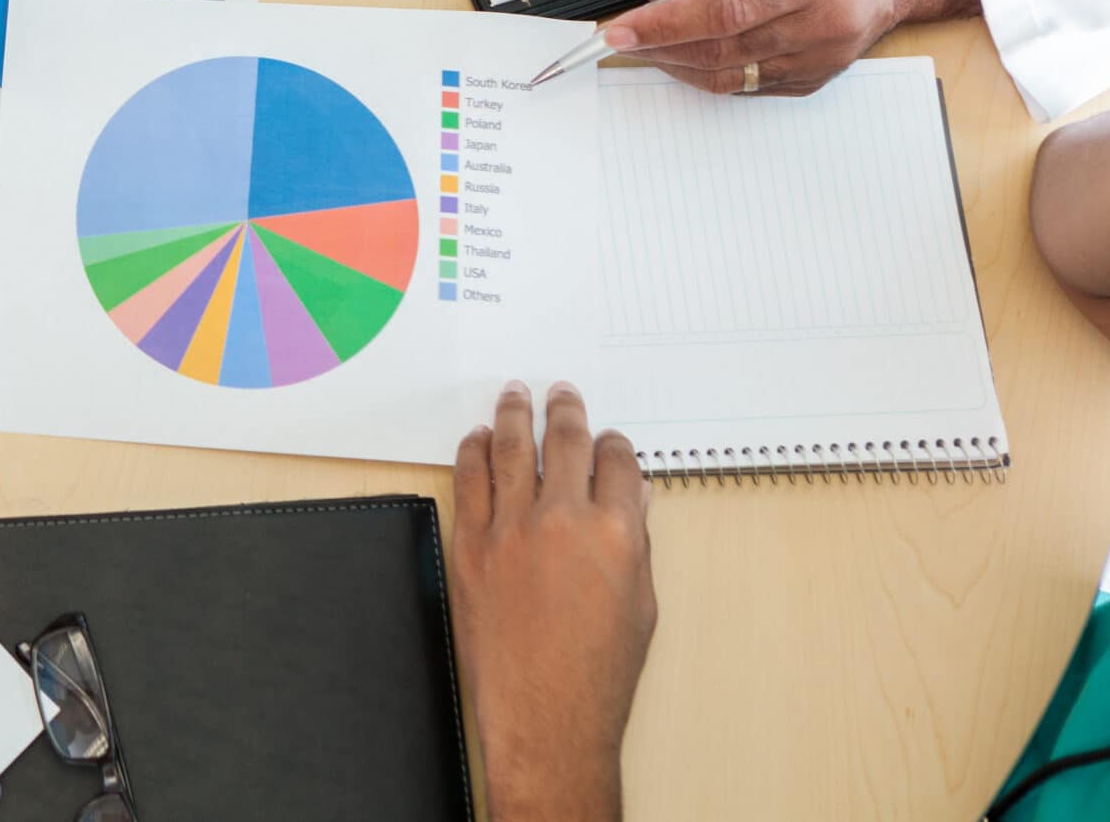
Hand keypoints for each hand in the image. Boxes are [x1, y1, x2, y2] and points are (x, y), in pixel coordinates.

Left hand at [452, 382, 654, 821]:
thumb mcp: (641, 605)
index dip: (615, 446)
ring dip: (514, 415)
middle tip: (561, 393)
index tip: (608, 440)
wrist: (545, 715)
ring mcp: (511, 529)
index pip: (619, 463)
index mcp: (616, 533)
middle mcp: (563, 519)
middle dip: (566, 412)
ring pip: (511, 449)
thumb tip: (630, 500)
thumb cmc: (599, 673)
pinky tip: (477, 439)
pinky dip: (472, 452)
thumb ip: (634, 543)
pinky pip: (469, 480)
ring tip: (515, 395)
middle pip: (565, 442)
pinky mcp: (470, 544)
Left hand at [605, 0, 974, 96]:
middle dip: (660, 46)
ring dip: (679, 63)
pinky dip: (711, 74)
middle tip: (621, 38)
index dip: (666, 21)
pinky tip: (688, 55)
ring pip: (733, 74)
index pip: (723, 8)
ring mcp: (822, 56)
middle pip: (723, 47)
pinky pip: (751, 86)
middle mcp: (821, 22)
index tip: (623, 26)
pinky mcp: (819, 76)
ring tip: (647, 45)